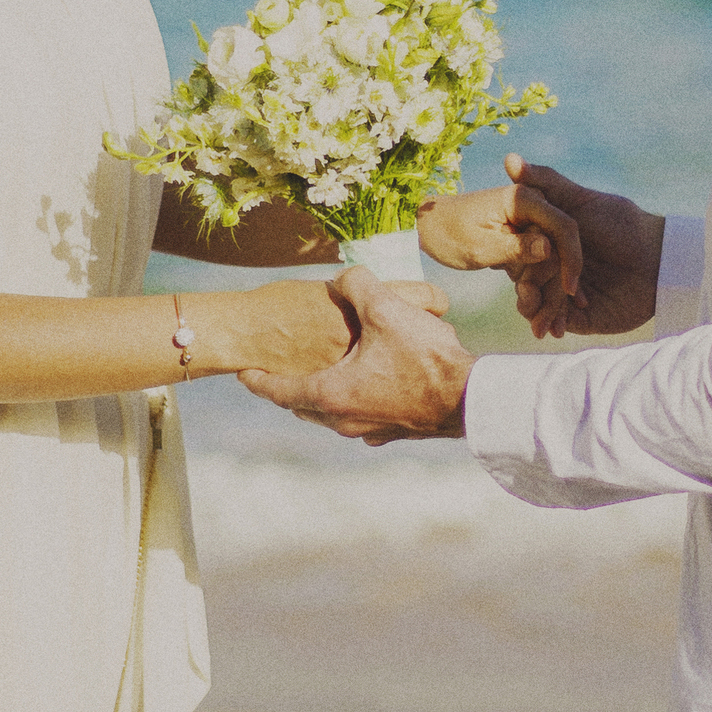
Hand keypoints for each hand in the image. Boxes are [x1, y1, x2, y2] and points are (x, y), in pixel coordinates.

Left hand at [239, 272, 473, 441]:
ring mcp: (368, 432)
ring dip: (321, 395)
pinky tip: (363, 386)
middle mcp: (343, 420)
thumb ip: (356, 284)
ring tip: (319, 374)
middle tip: (279, 370)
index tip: (242, 373)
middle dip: (289, 387)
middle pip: (302, 406)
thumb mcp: (386, 309)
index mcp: (331, 394)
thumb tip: (343, 277)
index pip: (278, 391)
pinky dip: (350, 403)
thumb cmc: (426, 358)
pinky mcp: (391, 434)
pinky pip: (358, 419)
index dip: (257, 380)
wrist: (470, 399)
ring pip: (330, 415)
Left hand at [415, 178, 580, 321]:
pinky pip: (542, 263)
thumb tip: (550, 249)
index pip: (563, 227)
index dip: (571, 259)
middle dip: (562, 286)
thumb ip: (515, 246)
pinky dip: (543, 289)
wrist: (429, 228)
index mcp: (524, 198)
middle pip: (563, 246)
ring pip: (555, 260)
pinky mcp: (526, 237)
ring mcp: (531, 222)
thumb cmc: (448, 233)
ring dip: (554, 294)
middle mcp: (534, 206)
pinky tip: (546, 318)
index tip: (570, 290)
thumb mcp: (480, 245)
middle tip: (557, 325)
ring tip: (552, 329)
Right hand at [495, 157, 663, 336]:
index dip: (515, 260)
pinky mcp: (581, 316)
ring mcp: (566, 294)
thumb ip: (546, 182)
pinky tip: (550, 329)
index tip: (512, 262)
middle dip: (524, 290)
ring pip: (537, 306)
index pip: (521, 255)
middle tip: (528, 291)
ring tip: (536, 313)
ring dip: (533, 310)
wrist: (658, 258)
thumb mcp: (582, 200)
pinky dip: (550, 325)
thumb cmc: (622, 223)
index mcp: (550, 244)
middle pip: (526, 282)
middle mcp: (555, 268)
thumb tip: (509, 158)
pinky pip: (557, 323)